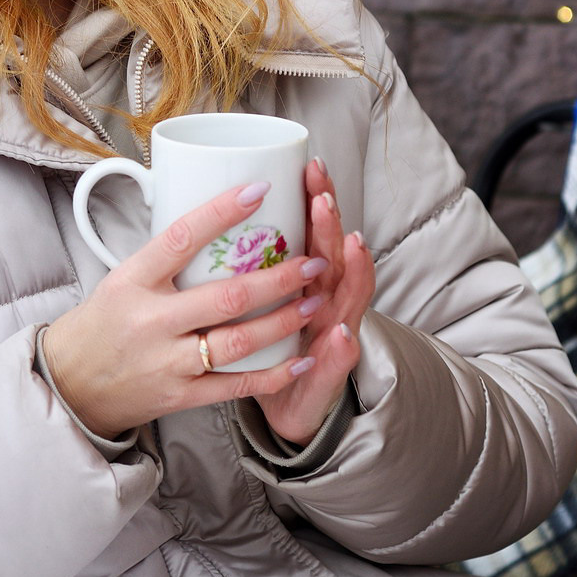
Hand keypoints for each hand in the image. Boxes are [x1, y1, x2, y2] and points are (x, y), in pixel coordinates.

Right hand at [42, 181, 330, 440]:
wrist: (70, 385)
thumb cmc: (103, 323)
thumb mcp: (122, 278)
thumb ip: (166, 256)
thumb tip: (217, 213)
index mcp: (134, 280)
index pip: (181, 238)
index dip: (222, 212)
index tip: (260, 190)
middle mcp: (151, 321)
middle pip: (225, 297)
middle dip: (278, 279)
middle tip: (313, 261)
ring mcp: (167, 362)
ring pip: (237, 342)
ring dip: (283, 321)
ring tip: (315, 301)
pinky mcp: (179, 396)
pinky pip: (234, 386)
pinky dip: (273, 375)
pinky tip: (302, 359)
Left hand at [254, 157, 375, 445]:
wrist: (290, 410)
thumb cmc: (264, 351)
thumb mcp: (257, 306)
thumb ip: (250, 266)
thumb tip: (224, 211)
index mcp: (312, 281)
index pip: (317, 231)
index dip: (319, 199)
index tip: (311, 167)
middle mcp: (328, 302)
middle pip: (334, 256)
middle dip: (330, 225)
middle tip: (323, 196)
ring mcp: (331, 336)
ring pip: (346, 299)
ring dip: (350, 272)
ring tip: (352, 242)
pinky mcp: (322, 376)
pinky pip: (333, 364)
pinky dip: (338, 352)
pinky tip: (342, 336)